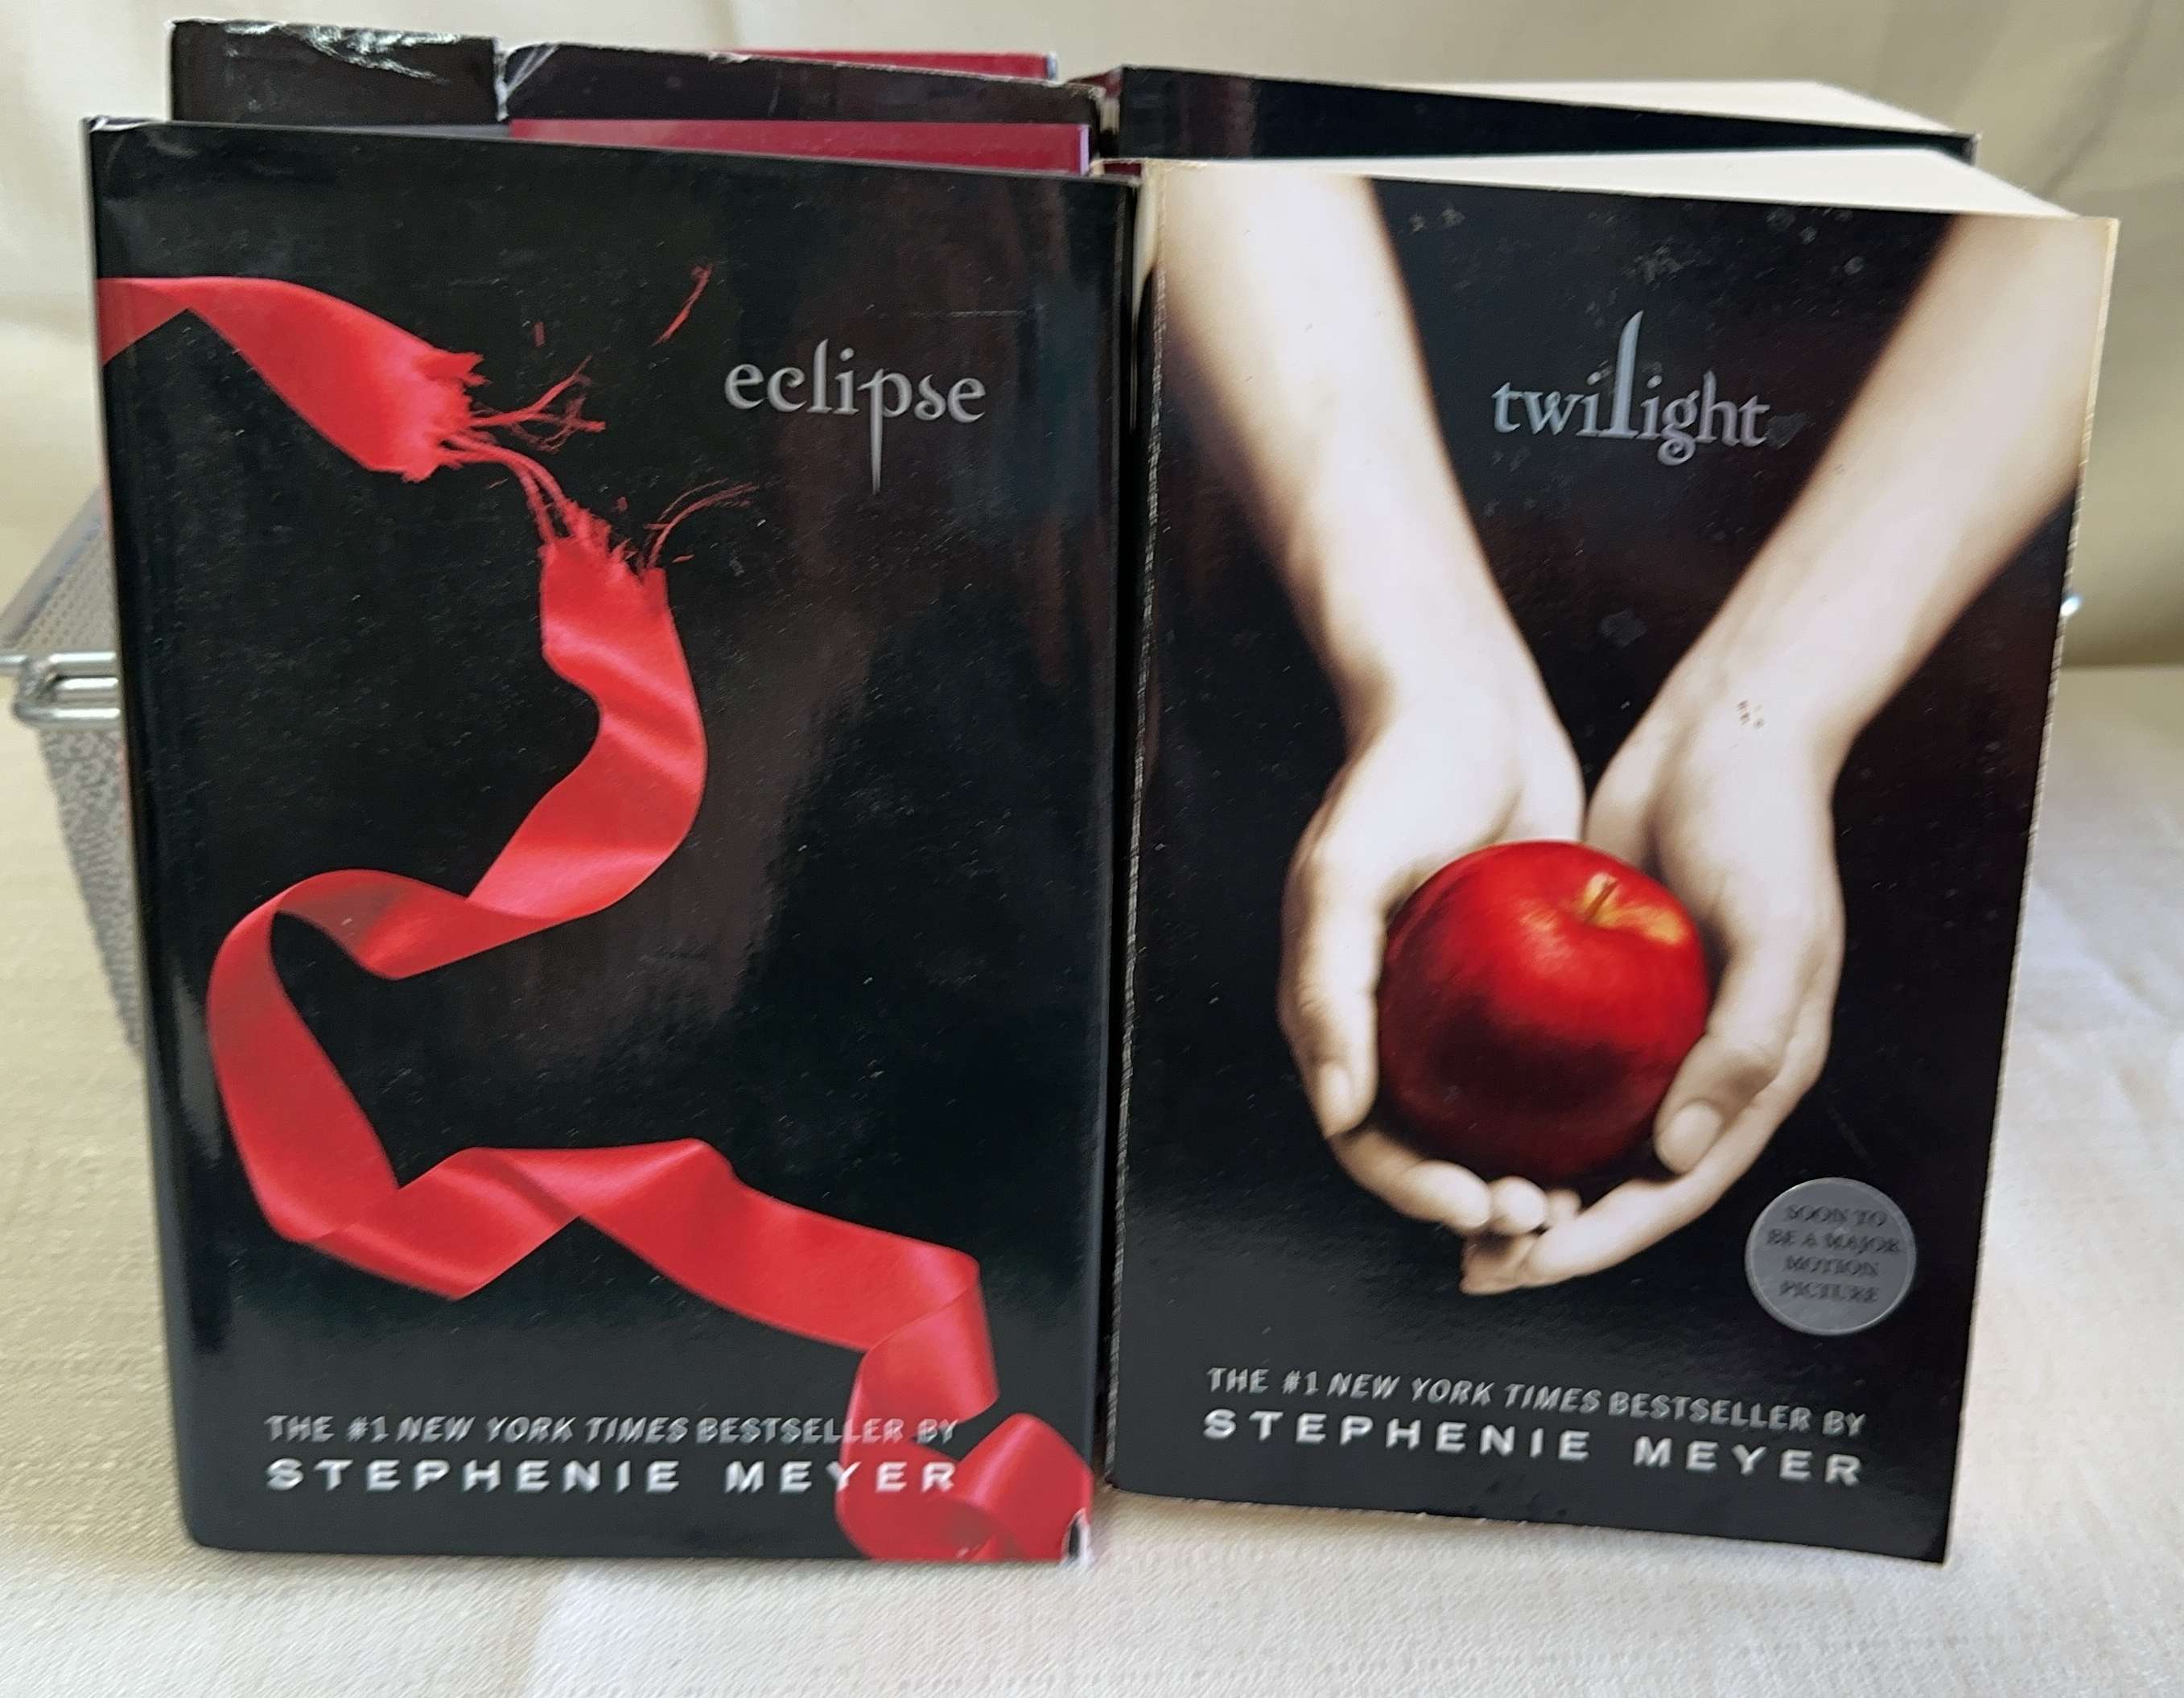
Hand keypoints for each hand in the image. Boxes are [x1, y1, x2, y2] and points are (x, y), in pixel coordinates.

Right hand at [1280, 670, 1583, 1233]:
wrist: (1468, 706)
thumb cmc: (1395, 782)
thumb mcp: (1345, 878)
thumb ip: (1326, 991)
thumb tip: (1341, 1112)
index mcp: (1339, 1018)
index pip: (1366, 1138)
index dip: (1413, 1189)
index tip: (1478, 1204)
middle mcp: (1395, 1029)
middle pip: (1429, 1149)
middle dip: (1476, 1202)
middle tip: (1541, 1216)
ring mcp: (1459, 1013)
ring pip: (1491, 1127)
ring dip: (1525, 1174)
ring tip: (1578, 1199)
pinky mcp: (1521, 989)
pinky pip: (1543, 1074)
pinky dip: (1568, 1115)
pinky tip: (1619, 1131)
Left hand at [1460, 689, 1844, 1292]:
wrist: (1723, 739)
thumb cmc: (1768, 834)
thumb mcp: (1777, 940)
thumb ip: (1741, 1051)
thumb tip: (1675, 1160)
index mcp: (1756, 1080)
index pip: (1672, 1191)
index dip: (1603, 1242)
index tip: (1527, 1265)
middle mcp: (1702, 1070)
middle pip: (1621, 1183)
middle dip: (1551, 1235)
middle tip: (1474, 1265)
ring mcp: (1650, 1033)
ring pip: (1580, 1136)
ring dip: (1525, 1182)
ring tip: (1453, 1213)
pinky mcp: (1601, 991)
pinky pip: (1551, 1068)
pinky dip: (1511, 1107)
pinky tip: (1449, 1123)